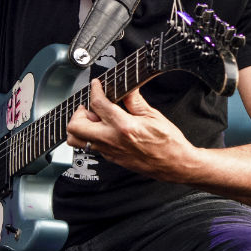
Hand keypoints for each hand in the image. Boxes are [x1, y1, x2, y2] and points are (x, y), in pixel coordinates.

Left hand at [66, 79, 194, 181]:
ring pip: (77, 141)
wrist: (175, 165)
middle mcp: (112, 141)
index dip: (95, 90)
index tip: (96, 85)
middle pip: (75, 127)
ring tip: (94, 119)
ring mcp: (109, 152)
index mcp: (124, 126)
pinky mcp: (111, 159)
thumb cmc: (169, 143)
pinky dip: (91, 135)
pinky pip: (91, 146)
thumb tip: (127, 87)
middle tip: (89, 106)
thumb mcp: (154, 115)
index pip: (98, 104)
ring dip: (80, 126)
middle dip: (78, 113)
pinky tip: (105, 129)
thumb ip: (135, 100)